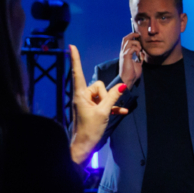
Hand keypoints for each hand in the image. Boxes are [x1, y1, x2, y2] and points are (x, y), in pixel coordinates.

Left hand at [69, 45, 129, 163]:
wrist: (84, 146)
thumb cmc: (90, 130)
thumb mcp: (103, 113)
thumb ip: (112, 98)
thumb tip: (121, 86)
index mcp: (80, 95)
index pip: (78, 73)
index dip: (75, 59)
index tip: (71, 46)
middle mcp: (82, 96)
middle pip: (99, 86)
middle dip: (106, 95)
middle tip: (104, 108)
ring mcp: (87, 103)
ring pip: (103, 95)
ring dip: (110, 103)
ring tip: (109, 114)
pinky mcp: (92, 110)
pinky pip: (104, 104)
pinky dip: (112, 107)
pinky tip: (122, 113)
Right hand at [119, 32, 142, 88]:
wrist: (128, 80)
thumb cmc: (132, 73)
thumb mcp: (138, 64)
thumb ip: (139, 58)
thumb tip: (142, 54)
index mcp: (125, 53)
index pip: (126, 41)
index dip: (132, 36)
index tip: (139, 37)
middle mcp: (123, 52)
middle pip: (125, 38)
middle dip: (132, 35)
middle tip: (139, 36)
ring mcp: (123, 54)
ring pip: (129, 42)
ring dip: (136, 44)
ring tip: (140, 50)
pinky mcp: (125, 57)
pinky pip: (131, 48)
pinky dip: (136, 49)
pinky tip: (138, 54)